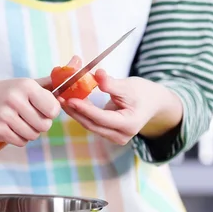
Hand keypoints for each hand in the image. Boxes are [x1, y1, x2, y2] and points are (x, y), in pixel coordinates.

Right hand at [0, 78, 60, 146]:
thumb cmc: (6, 91)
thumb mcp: (25, 83)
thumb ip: (47, 85)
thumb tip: (70, 83)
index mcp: (26, 86)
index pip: (53, 109)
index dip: (51, 112)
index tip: (44, 109)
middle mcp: (15, 99)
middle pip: (44, 126)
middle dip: (41, 124)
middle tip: (32, 118)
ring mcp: (4, 116)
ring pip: (33, 135)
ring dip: (30, 132)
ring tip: (21, 122)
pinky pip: (20, 142)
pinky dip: (20, 138)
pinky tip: (12, 128)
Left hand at [61, 69, 183, 144]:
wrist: (153, 104)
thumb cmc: (143, 93)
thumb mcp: (129, 86)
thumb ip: (111, 83)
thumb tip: (96, 74)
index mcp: (129, 125)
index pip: (102, 118)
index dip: (85, 109)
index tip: (70, 99)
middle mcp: (121, 136)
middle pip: (92, 124)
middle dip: (74, 111)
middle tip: (59, 96)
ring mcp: (114, 137)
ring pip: (90, 125)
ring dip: (75, 112)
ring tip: (61, 97)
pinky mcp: (108, 134)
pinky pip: (92, 123)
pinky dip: (81, 113)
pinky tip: (70, 102)